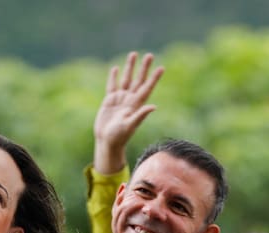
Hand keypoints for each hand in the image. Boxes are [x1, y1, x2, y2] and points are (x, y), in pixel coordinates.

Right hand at [93, 52, 164, 173]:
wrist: (107, 141)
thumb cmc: (119, 136)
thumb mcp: (130, 126)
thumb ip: (140, 115)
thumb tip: (153, 107)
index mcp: (136, 105)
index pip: (147, 88)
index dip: (154, 78)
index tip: (161, 68)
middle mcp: (130, 100)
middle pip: (138, 80)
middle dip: (144, 68)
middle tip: (150, 55)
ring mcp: (120, 99)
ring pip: (126, 79)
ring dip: (130, 67)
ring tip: (134, 54)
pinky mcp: (110, 101)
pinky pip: (112, 86)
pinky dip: (113, 77)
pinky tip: (116, 68)